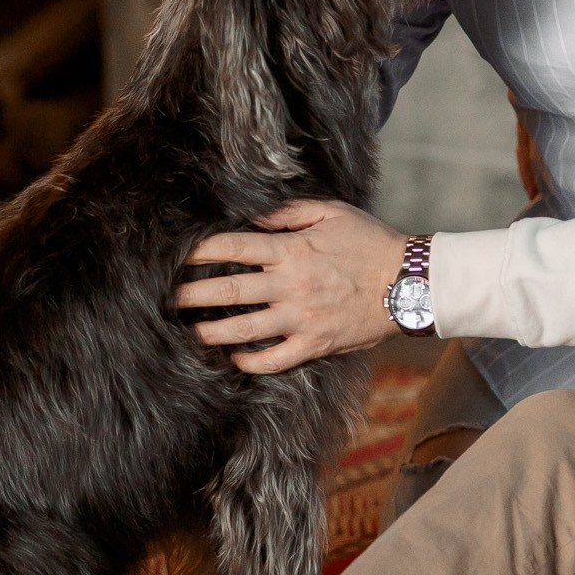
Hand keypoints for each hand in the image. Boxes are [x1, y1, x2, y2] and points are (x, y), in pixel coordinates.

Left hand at [174, 199, 404, 372]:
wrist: (409, 283)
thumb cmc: (371, 243)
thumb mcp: (331, 213)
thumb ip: (289, 213)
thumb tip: (254, 215)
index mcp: (291, 250)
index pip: (232, 248)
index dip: (198, 251)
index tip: (175, 255)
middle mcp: (290, 285)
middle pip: (227, 291)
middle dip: (191, 294)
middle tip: (165, 299)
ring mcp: (300, 318)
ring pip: (244, 329)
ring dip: (211, 331)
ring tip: (189, 332)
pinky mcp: (314, 344)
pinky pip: (274, 359)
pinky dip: (251, 362)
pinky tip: (234, 360)